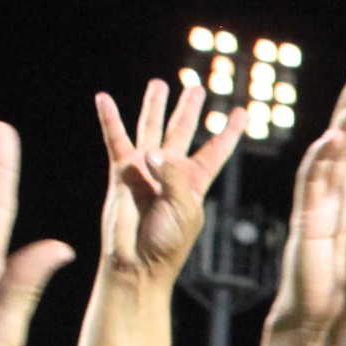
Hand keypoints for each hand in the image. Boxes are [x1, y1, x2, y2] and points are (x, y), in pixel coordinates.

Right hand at [93, 78, 240, 284]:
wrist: (137, 261)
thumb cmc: (167, 242)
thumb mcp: (183, 208)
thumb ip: (172, 176)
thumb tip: (153, 151)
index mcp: (196, 182)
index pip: (217, 150)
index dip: (229, 131)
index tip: (242, 111)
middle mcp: (171, 171)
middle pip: (183, 132)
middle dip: (190, 110)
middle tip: (197, 87)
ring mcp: (145, 169)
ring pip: (152, 129)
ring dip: (155, 106)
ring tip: (159, 83)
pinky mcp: (121, 172)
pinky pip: (116, 139)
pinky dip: (110, 119)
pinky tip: (103, 98)